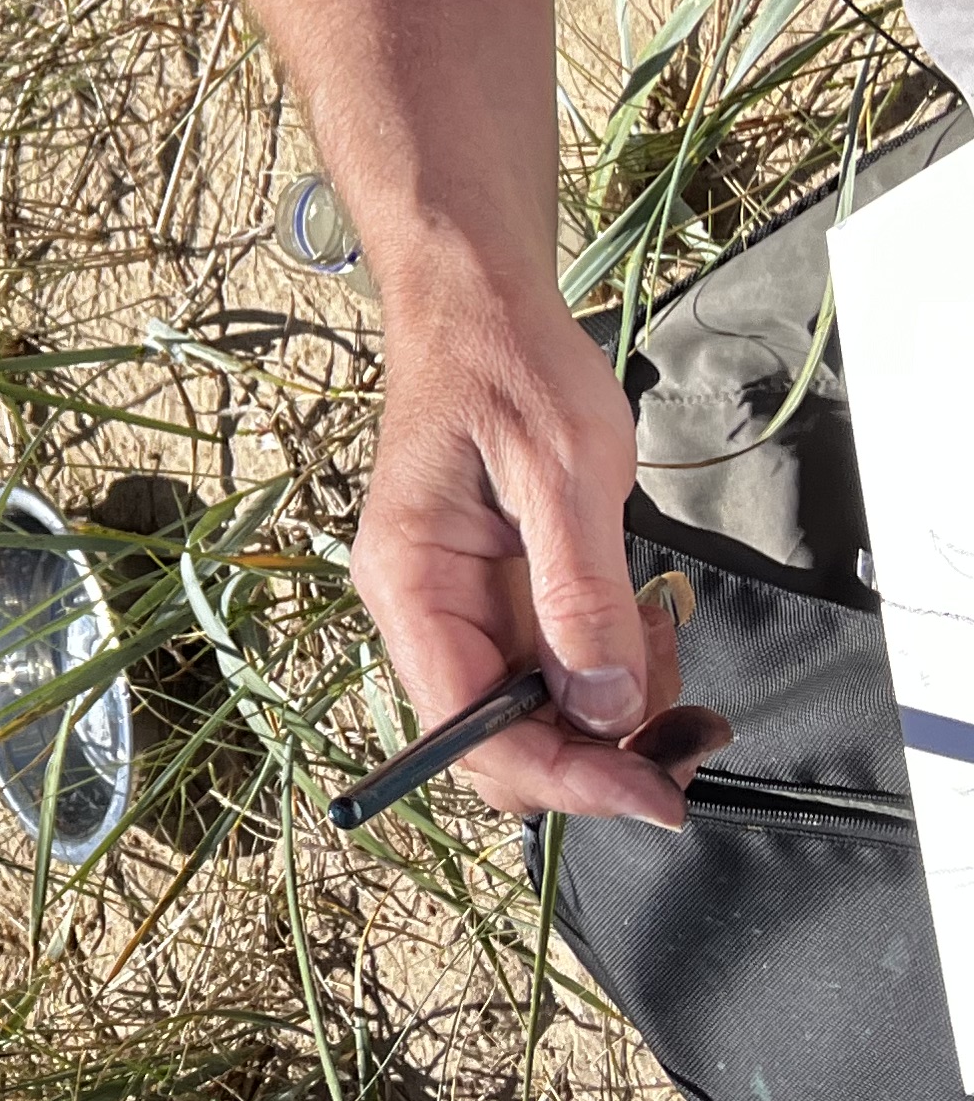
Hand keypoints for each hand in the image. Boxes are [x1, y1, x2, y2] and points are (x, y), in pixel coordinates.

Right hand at [351, 269, 704, 825]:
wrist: (482, 307)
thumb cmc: (507, 366)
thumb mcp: (563, 471)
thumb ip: (582, 594)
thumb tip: (608, 706)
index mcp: (412, 585)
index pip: (473, 734)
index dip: (565, 779)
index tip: (657, 793)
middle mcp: (424, 612)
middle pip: (503, 746)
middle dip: (600, 754)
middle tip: (687, 726)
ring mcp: (461, 610)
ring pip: (538, 719)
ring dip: (617, 711)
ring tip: (661, 635)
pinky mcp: (500, 599)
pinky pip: (557, 674)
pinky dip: (613, 670)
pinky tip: (640, 619)